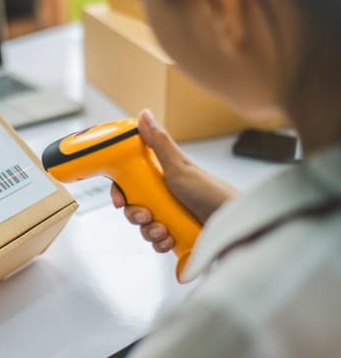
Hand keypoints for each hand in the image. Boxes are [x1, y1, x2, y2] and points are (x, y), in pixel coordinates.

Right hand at [111, 110, 238, 252]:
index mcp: (164, 178)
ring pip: (144, 226)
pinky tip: (172, 240)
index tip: (121, 199)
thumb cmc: (212, 194)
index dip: (122, 191)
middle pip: (135, 206)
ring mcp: (172, 217)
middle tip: (147, 215)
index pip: (132, 183)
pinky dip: (161, 243)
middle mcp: (166, 197)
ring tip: (165, 230)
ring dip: (150, 231)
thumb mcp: (180, 167)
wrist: (236, 228)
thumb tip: (144, 115)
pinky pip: (157, 242)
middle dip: (136, 214)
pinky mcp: (178, 236)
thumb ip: (159, 143)